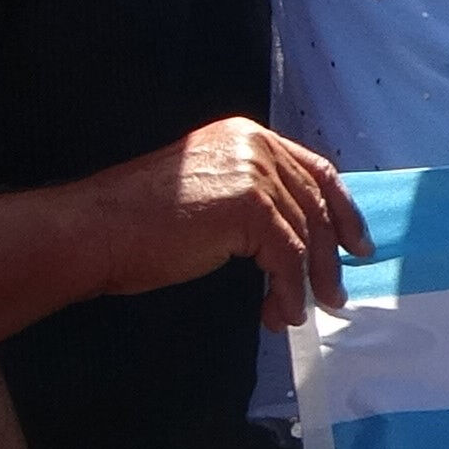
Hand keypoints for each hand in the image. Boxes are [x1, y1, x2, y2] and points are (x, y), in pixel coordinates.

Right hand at [87, 119, 370, 328]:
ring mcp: (253, 172)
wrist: (93, 231)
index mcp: (246, 136)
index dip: (341, 209)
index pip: (313, 170)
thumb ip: (250, 197)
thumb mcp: (208, 194)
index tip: (355, 243)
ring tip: (303, 311)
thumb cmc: (136, 223)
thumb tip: (293, 236)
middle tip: (336, 292)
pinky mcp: (248, 206)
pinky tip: (278, 313)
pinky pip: (286, 257)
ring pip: (304, 234)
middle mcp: (254, 145)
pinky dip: (287, 291)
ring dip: (306, 281)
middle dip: (330, 254)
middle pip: (315, 203)